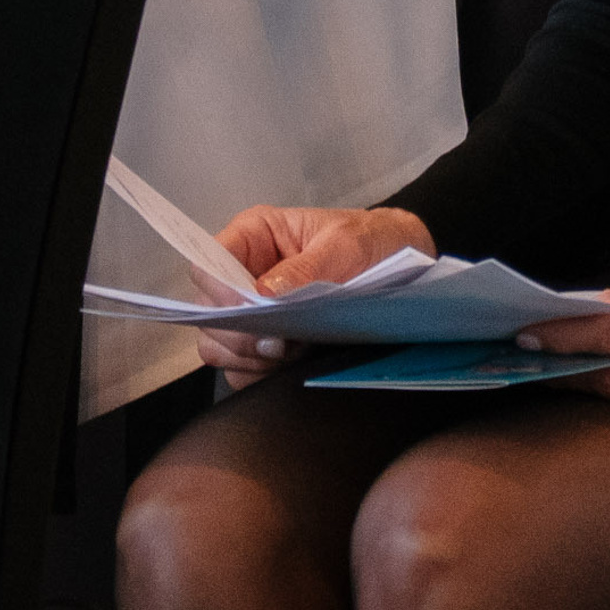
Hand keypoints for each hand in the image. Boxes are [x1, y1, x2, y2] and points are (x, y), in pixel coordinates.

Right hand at [195, 203, 434, 385]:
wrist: (402, 264)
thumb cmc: (372, 241)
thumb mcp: (346, 245)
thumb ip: (305, 268)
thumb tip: (262, 295)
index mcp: (255, 235)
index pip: (207, 261)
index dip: (217, 290)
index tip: (246, 312)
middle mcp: (244, 273)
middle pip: (207, 311)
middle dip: (238, 333)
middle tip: (279, 343)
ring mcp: (252, 311)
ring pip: (218, 344)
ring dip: (248, 357)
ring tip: (290, 353)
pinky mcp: (266, 342)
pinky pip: (241, 368)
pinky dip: (258, 374)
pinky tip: (290, 366)